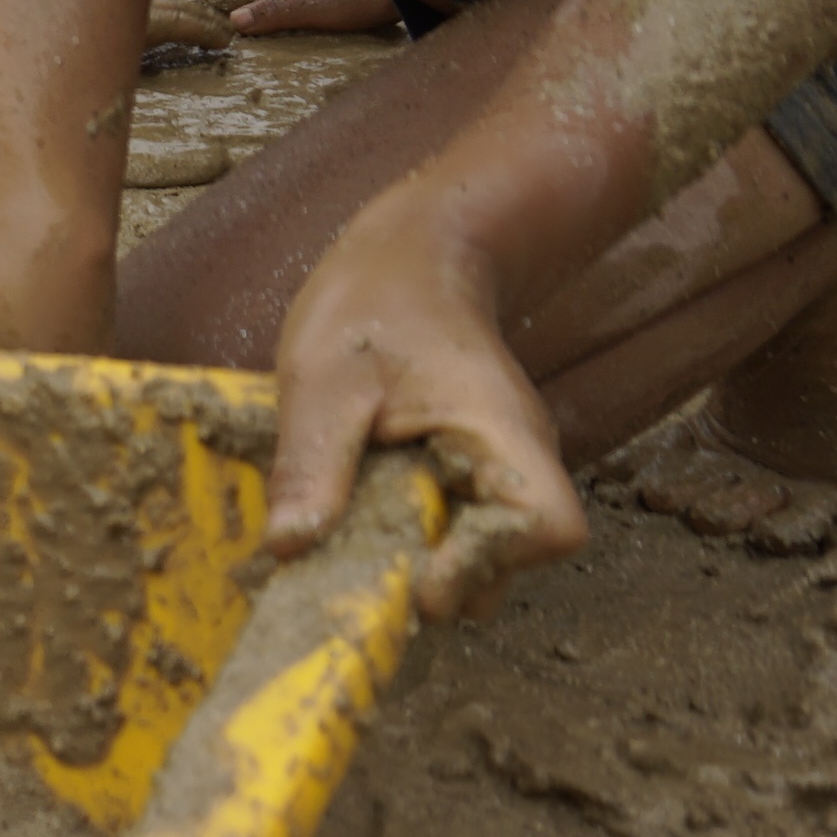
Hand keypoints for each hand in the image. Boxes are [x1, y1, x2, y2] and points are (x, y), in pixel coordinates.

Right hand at [227, 0, 399, 36]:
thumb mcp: (311, 6)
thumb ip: (274, 11)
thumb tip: (233, 20)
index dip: (226, 3)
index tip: (205, 20)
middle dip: (244, 4)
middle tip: (222, 26)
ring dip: (268, 6)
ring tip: (254, 26)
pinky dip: (292, 9)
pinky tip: (296, 18)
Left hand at [268, 215, 583, 619]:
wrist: (409, 256)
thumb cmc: (373, 301)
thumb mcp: (323, 378)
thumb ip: (310, 461)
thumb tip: (288, 548)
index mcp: (502, 432)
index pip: (549, 527)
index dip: (490, 565)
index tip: (416, 576)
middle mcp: (514, 458)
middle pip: (510, 559)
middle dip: (442, 581)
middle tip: (361, 573)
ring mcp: (493, 467)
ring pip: (477, 549)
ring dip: (418, 561)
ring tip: (349, 542)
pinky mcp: (464, 470)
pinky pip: (450, 523)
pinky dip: (407, 536)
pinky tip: (352, 516)